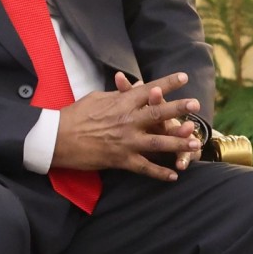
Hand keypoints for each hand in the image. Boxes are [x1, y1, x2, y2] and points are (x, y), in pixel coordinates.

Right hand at [51, 72, 202, 180]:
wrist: (55, 138)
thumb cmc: (74, 115)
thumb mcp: (97, 98)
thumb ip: (119, 94)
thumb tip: (134, 86)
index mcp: (121, 102)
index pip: (149, 89)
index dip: (168, 83)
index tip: (184, 78)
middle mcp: (128, 120)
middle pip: (159, 113)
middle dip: (180, 109)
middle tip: (196, 105)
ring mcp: (126, 141)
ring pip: (159, 142)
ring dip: (179, 143)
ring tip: (196, 144)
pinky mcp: (121, 159)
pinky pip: (145, 167)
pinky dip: (160, 173)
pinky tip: (174, 176)